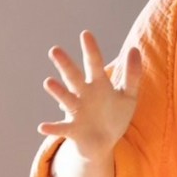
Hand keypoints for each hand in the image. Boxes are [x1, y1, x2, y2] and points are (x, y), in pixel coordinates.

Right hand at [38, 30, 141, 158]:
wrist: (105, 142)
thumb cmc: (115, 115)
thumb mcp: (129, 95)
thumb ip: (132, 74)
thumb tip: (134, 48)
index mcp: (98, 85)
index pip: (94, 64)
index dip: (91, 50)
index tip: (85, 34)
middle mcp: (84, 95)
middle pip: (74, 77)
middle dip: (65, 65)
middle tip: (54, 50)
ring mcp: (77, 112)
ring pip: (66, 99)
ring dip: (58, 91)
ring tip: (48, 82)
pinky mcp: (73, 130)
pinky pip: (62, 128)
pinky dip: (52, 128)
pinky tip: (42, 126)